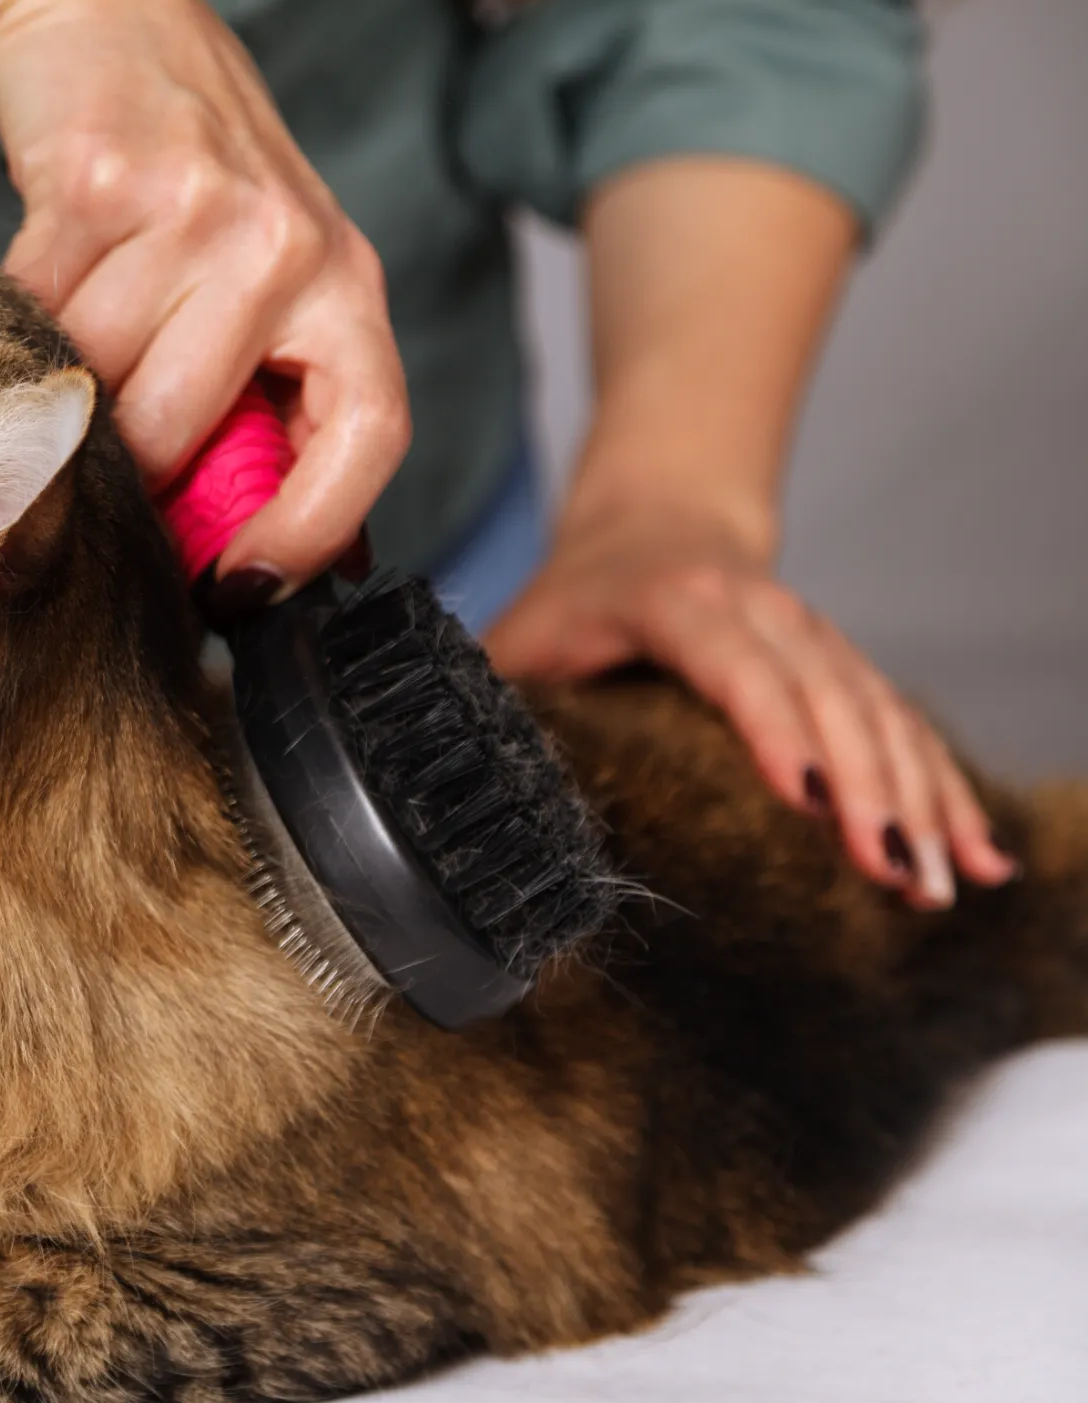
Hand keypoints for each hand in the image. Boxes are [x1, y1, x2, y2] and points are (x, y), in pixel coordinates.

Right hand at [0, 0, 408, 587]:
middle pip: (178, 432)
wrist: (110, 29)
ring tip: (63, 349)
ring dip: (57, 386)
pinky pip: (34, 313)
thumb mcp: (266, 289)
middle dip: (120, 468)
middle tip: (94, 463)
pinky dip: (17, 324)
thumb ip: (261, 405)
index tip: (242, 588)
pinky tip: (35, 289)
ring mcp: (196, 209)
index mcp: (347, 287)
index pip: (369, 432)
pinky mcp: (100, 182)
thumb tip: (236, 574)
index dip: (310, 529)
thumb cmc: (192, 189)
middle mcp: (287, 247)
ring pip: (93, 378)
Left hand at [484, 499, 1018, 908]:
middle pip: (828, 700)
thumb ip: (489, 696)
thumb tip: (427, 769)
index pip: (735, 667)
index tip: (810, 804)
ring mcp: (814, 638)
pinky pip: (905, 730)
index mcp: (677, 603)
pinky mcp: (846, 667)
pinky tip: (975, 856)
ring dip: (919, 801)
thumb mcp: (519, 635)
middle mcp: (762, 614)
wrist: (653, 518)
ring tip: (941, 883)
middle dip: (867, 790)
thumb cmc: (574, 595)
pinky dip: (944, 792)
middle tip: (890, 874)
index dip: (775, 732)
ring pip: (880, 718)